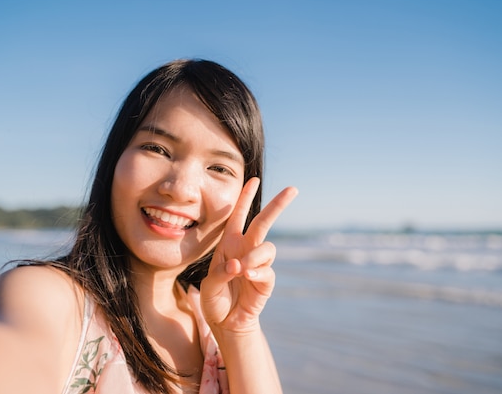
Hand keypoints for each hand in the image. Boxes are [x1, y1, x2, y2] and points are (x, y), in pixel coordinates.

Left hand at [200, 177, 297, 333]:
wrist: (226, 322)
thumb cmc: (215, 299)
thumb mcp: (209, 285)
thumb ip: (221, 273)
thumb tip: (239, 265)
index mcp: (229, 243)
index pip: (238, 216)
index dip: (245, 197)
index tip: (253, 179)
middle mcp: (246, 249)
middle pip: (264, 222)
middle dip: (278, 205)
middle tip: (293, 189)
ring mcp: (258, 264)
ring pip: (267, 247)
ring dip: (255, 257)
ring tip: (241, 271)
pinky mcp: (266, 281)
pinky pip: (267, 271)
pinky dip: (257, 273)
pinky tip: (247, 278)